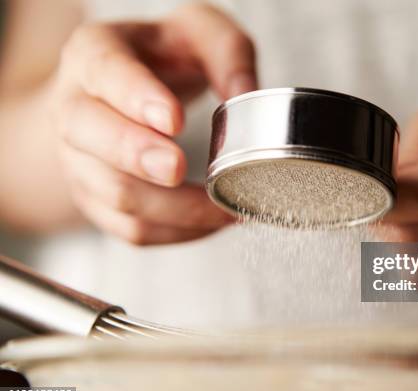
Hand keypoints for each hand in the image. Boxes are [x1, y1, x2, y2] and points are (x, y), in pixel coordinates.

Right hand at [50, 4, 255, 244]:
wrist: (126, 90)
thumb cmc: (165, 58)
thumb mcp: (200, 33)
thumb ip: (227, 54)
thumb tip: (245, 95)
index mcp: (95, 53)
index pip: (105, 72)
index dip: (136, 98)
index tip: (172, 118)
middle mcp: (75, 106)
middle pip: (88, 136)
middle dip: (136, 157)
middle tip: (179, 168)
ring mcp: (80, 158)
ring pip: (114, 194)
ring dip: (174, 209)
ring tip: (225, 205)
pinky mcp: (98, 198)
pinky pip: (130, 229)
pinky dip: (175, 233)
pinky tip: (211, 223)